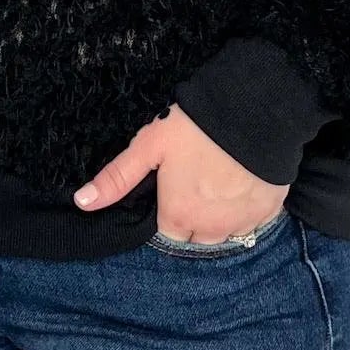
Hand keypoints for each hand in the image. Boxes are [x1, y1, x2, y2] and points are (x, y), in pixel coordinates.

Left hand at [72, 104, 287, 242]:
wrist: (255, 110)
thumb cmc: (197, 127)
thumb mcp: (149, 146)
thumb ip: (117, 178)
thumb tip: (81, 203)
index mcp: (179, 217)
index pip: (166, 234)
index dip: (166, 212)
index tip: (170, 190)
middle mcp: (211, 229)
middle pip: (194, 238)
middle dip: (191, 220)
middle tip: (193, 183)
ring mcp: (243, 222)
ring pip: (224, 234)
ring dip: (218, 219)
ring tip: (217, 184)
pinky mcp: (268, 211)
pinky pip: (252, 222)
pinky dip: (245, 210)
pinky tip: (241, 183)